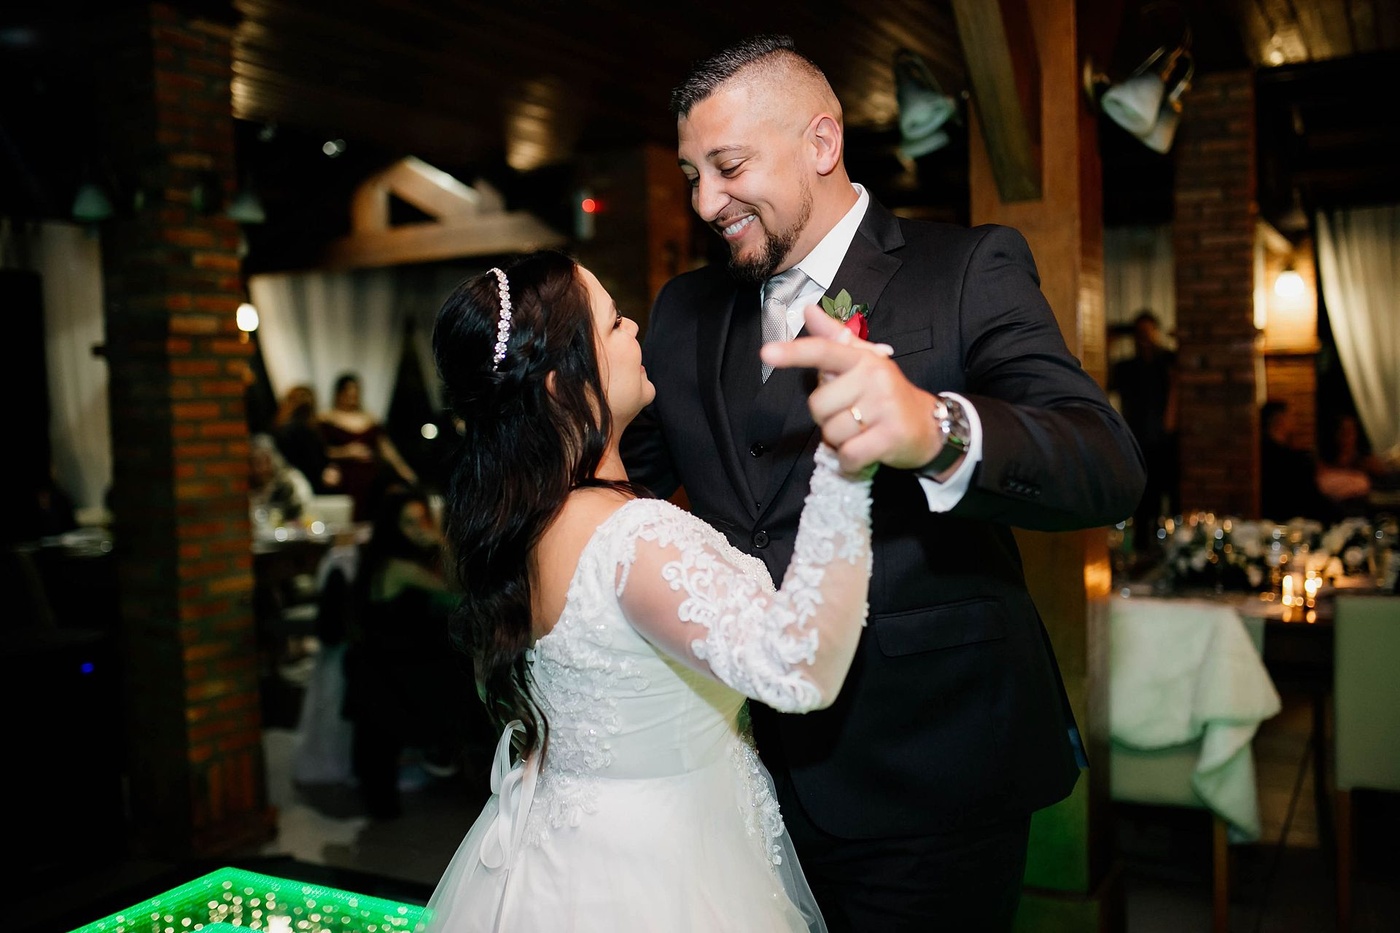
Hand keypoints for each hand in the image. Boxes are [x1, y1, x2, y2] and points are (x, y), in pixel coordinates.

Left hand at [761, 305, 942, 474]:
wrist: (931, 426)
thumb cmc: (887, 396)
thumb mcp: (863, 364)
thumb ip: (832, 340)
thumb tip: (808, 310)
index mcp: (863, 359)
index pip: (824, 352)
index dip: (794, 353)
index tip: (766, 353)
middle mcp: (874, 378)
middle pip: (819, 405)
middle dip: (827, 419)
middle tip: (853, 418)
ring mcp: (884, 406)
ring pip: (832, 433)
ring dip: (841, 442)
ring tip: (862, 434)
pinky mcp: (891, 436)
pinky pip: (849, 455)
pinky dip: (850, 463)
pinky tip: (863, 455)